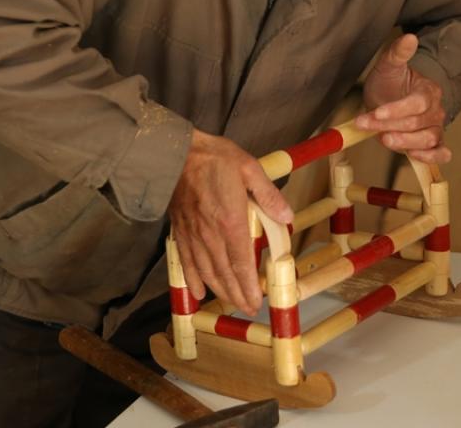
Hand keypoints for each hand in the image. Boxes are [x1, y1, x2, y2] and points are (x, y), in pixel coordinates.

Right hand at [168, 129, 292, 314]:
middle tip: (248, 308)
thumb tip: (286, 216)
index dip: (249, 286)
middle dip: (237, 295)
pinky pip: (186, 262)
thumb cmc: (212, 158)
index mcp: (231, 221)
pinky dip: (192, 280)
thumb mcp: (249, 168)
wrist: (174, 153)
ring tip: (230, 303)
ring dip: (219, 291)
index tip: (257, 301)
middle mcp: (211, 235)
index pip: (241, 263)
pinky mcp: (180, 231)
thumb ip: (268, 195)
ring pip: (206, 272)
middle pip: (224, 274)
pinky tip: (198, 292)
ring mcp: (194, 235)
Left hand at [356, 33, 449, 163]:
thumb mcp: (388, 66)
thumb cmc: (390, 83)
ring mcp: (435, 128)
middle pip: (416, 123)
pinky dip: (431, 157)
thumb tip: (409, 37)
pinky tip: (413, 155)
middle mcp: (435, 111)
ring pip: (428, 139)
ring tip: (384, 140)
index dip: (397, 110)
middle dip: (388, 125)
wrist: (390, 98)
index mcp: (428, 91)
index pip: (416, 103)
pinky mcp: (432, 144)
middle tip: (365, 123)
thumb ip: (398, 53)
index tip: (377, 113)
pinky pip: (440, 154)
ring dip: (405, 142)